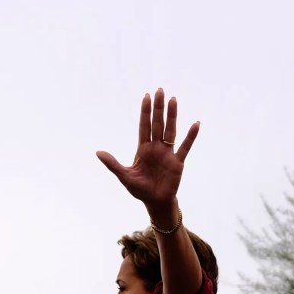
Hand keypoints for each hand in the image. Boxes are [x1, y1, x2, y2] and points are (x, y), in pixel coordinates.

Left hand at [97, 88, 198, 208]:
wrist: (155, 202)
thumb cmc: (140, 190)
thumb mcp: (124, 176)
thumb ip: (113, 164)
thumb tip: (98, 152)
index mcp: (143, 149)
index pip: (144, 126)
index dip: (145, 111)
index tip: (146, 96)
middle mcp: (156, 147)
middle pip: (157, 123)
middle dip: (158, 108)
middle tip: (160, 90)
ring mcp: (168, 153)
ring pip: (171, 130)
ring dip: (172, 115)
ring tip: (173, 100)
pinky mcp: (178, 162)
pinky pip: (185, 146)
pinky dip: (191, 136)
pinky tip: (195, 124)